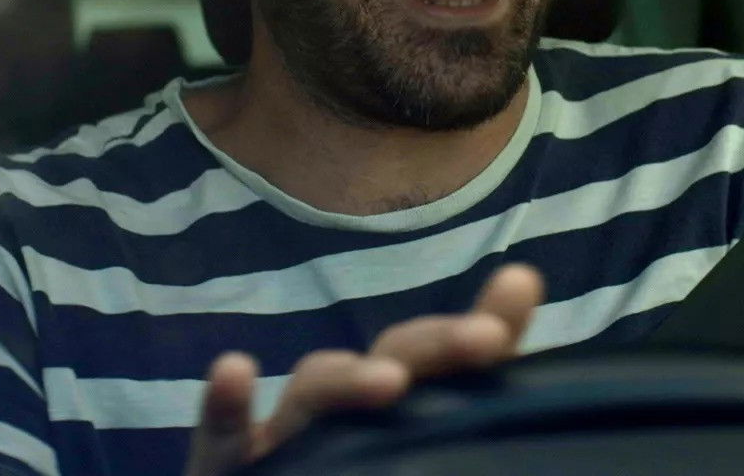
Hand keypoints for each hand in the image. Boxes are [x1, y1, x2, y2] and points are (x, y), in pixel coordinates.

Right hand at [184, 263, 543, 475]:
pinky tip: (234, 371)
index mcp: (397, 413)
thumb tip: (519, 354)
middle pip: (389, 360)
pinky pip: (222, 436)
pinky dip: (225, 403)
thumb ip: (464, 421)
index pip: (447, 361)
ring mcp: (283, 437)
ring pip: (314, 390)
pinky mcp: (226, 468)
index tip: (521, 287)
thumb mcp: (419, 446)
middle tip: (486, 338)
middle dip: (436, 342)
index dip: (483, 328)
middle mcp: (343, 414)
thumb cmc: (345, 472)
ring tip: (389, 380)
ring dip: (349, 378)